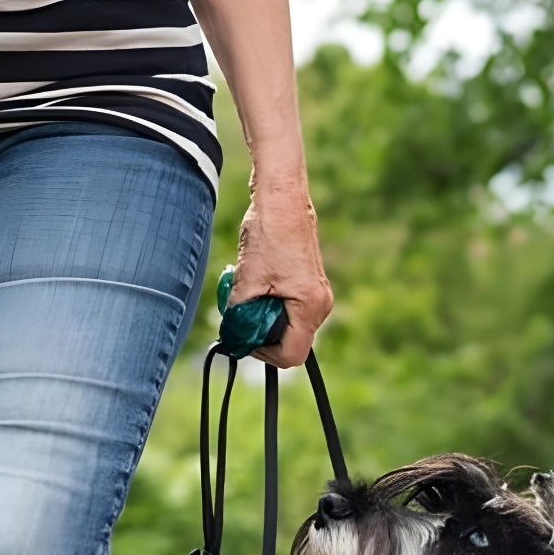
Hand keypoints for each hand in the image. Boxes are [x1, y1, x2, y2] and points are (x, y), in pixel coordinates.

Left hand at [228, 190, 332, 367]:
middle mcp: (320, 303)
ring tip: (244, 291)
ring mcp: (316, 293)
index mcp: (310, 306)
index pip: (291, 355)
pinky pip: (286, 306)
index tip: (242, 338)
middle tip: (239, 313)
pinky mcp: (307, 283)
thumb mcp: (247, 280)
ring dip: (261, 315)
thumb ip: (241, 316)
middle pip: (289, 340)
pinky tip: (253, 281)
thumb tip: (233, 338)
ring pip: (285, 323)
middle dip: (260, 332)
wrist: (280, 199)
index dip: (262, 354)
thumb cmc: (269, 234)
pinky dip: (266, 301)